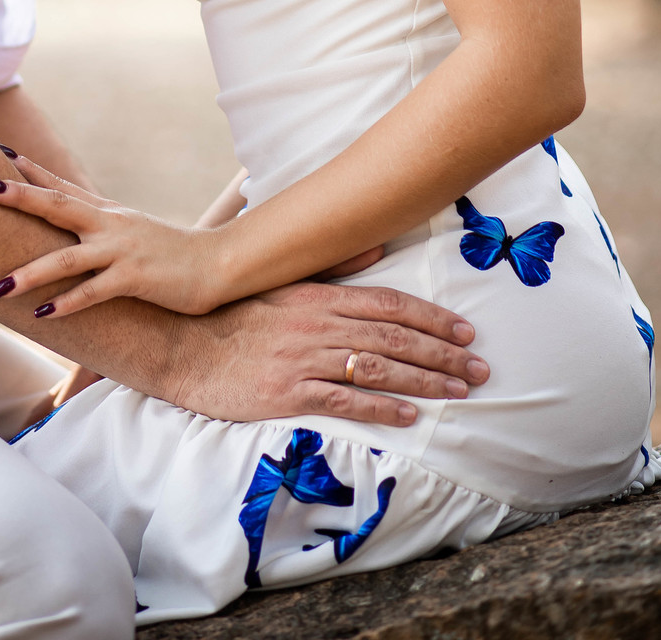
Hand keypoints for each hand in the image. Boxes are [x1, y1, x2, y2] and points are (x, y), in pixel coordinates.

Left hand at [0, 157, 222, 316]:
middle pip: (57, 204)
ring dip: (30, 273)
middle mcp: (109, 224)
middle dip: (18, 196)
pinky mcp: (135, 278)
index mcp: (105, 213)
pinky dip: (68, 302)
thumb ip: (98, 226)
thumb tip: (68, 223)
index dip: (28, 170)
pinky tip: (43, 313)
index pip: (60, 185)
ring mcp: (121, 250)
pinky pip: (94, 291)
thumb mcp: (130, 231)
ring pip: (67, 258)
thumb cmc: (169, 253)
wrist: (216, 265)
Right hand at [170, 280, 489, 425]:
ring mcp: (303, 359)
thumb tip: (378, 244)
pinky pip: (344, 402)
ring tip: (459, 392)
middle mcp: (316, 324)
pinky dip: (381, 408)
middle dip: (443, 353)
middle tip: (480, 368)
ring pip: (378, 369)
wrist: (179, 343)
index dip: (431, 318)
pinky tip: (410, 416)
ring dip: (425, 382)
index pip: (388, 304)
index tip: (465, 331)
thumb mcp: (280, 280)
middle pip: (393, 339)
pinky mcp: (287, 394)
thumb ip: (332, 266)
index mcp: (316, 295)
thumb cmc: (231, 313)